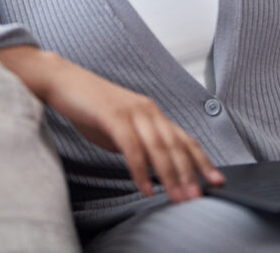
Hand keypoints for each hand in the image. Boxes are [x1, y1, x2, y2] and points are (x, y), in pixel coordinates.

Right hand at [0, 46, 225, 201]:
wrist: (62, 81)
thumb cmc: (89, 106)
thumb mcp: (120, 127)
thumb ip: (138, 143)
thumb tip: (153, 168)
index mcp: (152, 112)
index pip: (184, 138)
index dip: (202, 160)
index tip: (217, 181)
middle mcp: (147, 109)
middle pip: (175, 144)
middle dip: (189, 173)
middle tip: (197, 197)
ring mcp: (131, 111)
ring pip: (158, 146)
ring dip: (170, 175)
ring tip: (178, 197)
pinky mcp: (113, 115)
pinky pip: (132, 147)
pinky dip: (140, 170)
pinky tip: (146, 187)